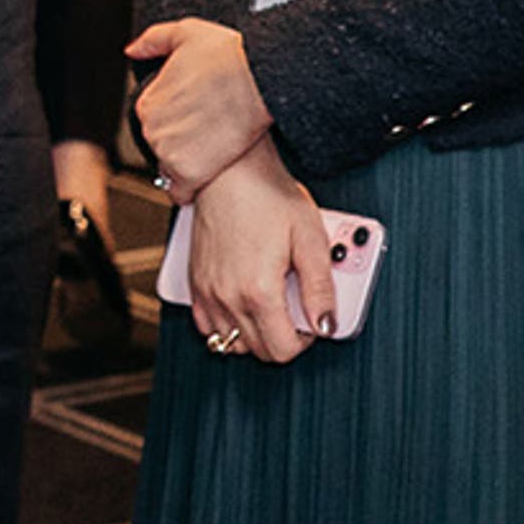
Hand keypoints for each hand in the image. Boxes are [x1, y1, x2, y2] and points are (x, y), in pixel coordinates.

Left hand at [127, 16, 271, 201]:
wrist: (259, 78)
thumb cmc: (228, 55)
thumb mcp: (186, 33)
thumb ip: (154, 41)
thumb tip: (133, 50)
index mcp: (147, 103)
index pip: (153, 122)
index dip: (176, 122)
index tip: (195, 118)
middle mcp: (152, 129)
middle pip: (162, 147)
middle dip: (182, 143)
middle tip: (208, 134)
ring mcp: (168, 152)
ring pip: (172, 169)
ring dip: (189, 165)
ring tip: (214, 149)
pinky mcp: (190, 172)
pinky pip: (182, 192)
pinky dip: (192, 188)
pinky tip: (209, 175)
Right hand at [185, 145, 340, 364]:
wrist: (228, 172)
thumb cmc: (267, 196)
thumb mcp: (310, 239)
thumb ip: (320, 289)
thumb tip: (327, 324)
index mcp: (258, 291)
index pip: (283, 349)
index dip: (306, 340)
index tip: (312, 319)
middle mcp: (228, 296)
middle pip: (259, 350)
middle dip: (283, 337)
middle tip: (295, 309)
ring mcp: (207, 291)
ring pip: (232, 342)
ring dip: (255, 333)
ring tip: (270, 305)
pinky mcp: (195, 281)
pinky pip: (207, 325)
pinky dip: (226, 324)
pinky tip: (242, 304)